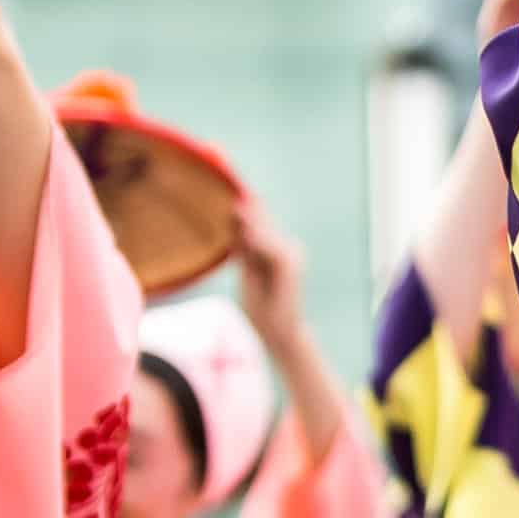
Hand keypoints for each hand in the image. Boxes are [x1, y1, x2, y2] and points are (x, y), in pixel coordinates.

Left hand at [233, 195, 306, 340]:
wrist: (280, 334)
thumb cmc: (262, 308)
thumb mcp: (248, 273)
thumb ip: (244, 250)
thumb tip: (234, 226)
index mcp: (275, 250)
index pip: (258, 221)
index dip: (245, 204)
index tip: (228, 186)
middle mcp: (286, 248)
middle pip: (263, 221)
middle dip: (247, 204)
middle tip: (229, 183)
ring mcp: (291, 256)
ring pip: (266, 231)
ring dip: (251, 218)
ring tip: (233, 204)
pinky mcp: (291, 266)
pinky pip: (272, 248)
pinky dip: (259, 239)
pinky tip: (244, 228)